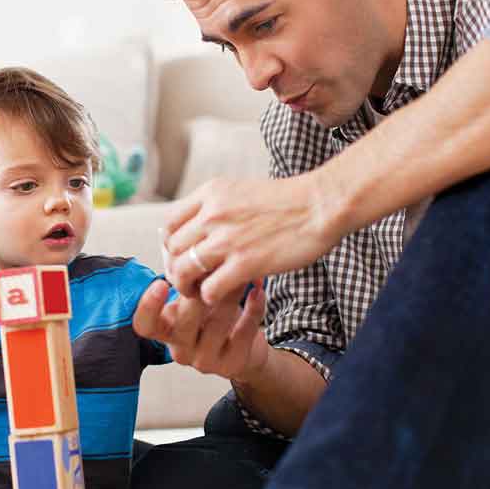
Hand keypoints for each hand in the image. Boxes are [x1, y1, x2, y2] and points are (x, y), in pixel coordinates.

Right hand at [133, 278, 269, 382]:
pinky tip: (258, 291)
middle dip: (201, 290)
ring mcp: (206, 361)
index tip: (160, 283)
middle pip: (185, 321)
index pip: (145, 325)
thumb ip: (188, 284)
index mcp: (166, 332)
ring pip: (218, 324)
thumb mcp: (193, 303)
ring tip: (242, 272)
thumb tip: (191, 250)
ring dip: (232, 293)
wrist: (242, 353)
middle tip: (215, 266)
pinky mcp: (233, 364)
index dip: (148, 306)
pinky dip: (253, 308)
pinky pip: (244, 331)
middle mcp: (181, 350)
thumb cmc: (212, 320)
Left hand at [163, 174, 342, 304]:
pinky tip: (220, 296)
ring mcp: (227, 239)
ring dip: (186, 286)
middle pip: (172, 248)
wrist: (321, 205)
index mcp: (211, 193)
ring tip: (197, 291)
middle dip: (175, 267)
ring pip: (183, 270)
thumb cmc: (287, 201)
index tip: (181, 255)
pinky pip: (209, 289)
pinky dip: (209, 297)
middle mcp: (212, 214)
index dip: (169, 244)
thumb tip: (197, 226)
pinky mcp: (245, 263)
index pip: (169, 222)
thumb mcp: (241, 191)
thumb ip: (217, 206)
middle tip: (187, 279)